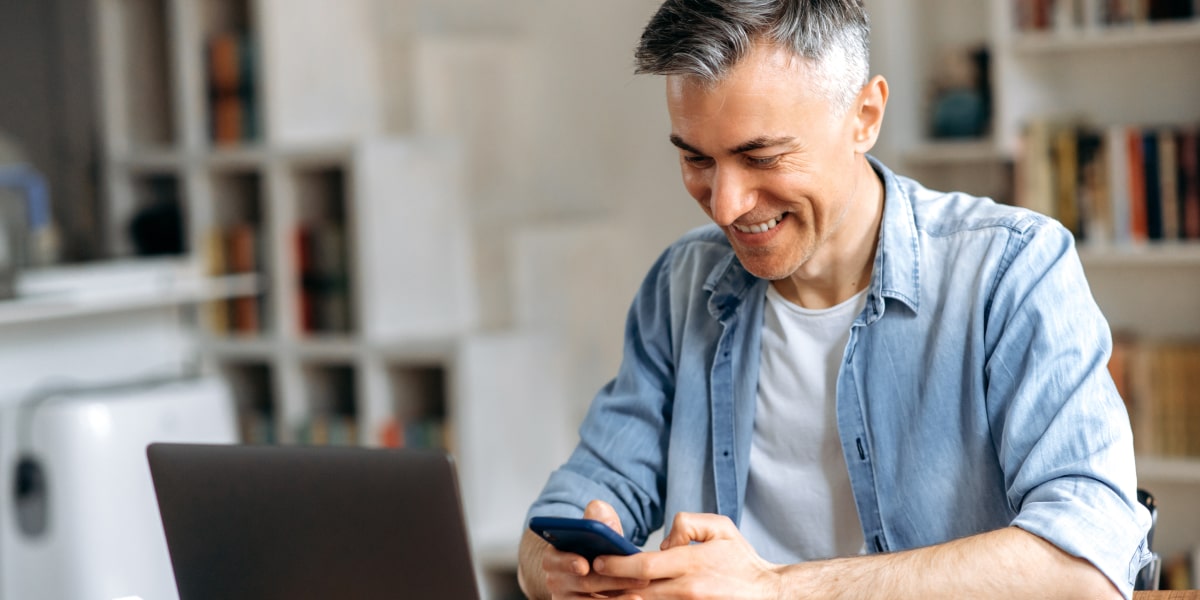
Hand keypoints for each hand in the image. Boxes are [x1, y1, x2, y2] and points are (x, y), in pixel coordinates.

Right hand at [540, 499, 648, 598]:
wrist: (590, 574)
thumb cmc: (593, 549)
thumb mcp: (593, 533)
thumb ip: (597, 520)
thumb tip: (601, 512)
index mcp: (553, 557)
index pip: (555, 560)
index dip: (568, 562)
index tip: (584, 565)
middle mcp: (555, 581)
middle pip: (582, 583)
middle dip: (610, 579)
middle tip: (638, 576)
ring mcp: (567, 599)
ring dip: (617, 598)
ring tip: (639, 593)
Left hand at [592, 512, 780, 599]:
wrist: (768, 594)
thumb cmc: (741, 560)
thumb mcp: (721, 528)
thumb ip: (688, 524)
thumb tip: (664, 541)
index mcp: (691, 563)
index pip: (644, 564)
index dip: (616, 564)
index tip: (598, 560)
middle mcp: (687, 589)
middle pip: (637, 590)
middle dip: (609, 585)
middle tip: (586, 579)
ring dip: (621, 598)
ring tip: (598, 592)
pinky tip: (628, 598)